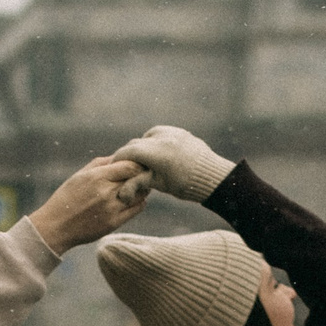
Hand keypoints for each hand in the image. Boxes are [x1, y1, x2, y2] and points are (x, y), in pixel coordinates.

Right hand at [28, 157, 152, 250]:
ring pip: (140, 194)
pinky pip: (137, 208)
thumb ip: (101, 163)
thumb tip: (122, 155)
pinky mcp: (114, 223)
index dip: (138, 164)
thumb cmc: (67, 198)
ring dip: (142, 188)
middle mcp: (106, 192)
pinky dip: (139, 201)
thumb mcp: (79, 175)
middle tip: (142, 173)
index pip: (130, 166)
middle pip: (137, 179)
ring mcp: (111, 209)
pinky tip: (132, 199)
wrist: (56, 227)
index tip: (138, 164)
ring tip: (136, 187)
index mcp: (97, 177)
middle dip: (142, 174)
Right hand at [110, 125, 235, 203]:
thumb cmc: (185, 185)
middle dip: (129, 155)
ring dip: (141, 147)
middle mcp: (163, 138)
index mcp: (157, 152)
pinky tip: (156, 155)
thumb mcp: (159, 184)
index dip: (117, 160)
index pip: (128, 152)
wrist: (213, 177)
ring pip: (147, 137)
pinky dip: (154, 142)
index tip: (112, 167)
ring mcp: (172, 132)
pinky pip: (160, 134)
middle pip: (136, 143)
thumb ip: (138, 184)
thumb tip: (120, 194)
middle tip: (124, 167)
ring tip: (142, 162)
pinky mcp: (180, 131)